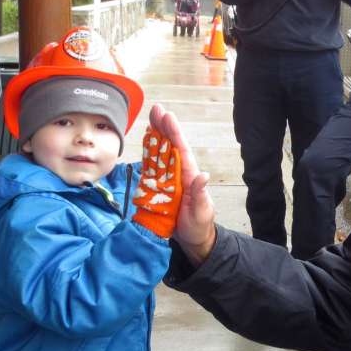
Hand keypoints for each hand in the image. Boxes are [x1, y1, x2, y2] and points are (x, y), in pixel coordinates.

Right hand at [147, 103, 215, 261]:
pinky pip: (152, 168)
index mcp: (190, 177)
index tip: (168, 116)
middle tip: (156, 109)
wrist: (193, 241)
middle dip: (163, 128)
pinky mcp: (160, 188)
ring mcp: (169, 180)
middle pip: (170, 147)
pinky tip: (147, 142)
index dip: (174, 133)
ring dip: (155, 137)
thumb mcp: (201, 212)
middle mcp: (179, 174)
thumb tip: (203, 175)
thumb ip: (200, 195)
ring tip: (150, 119)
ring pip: (160, 154)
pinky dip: (149, 154)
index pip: (181, 151)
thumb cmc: (199, 226)